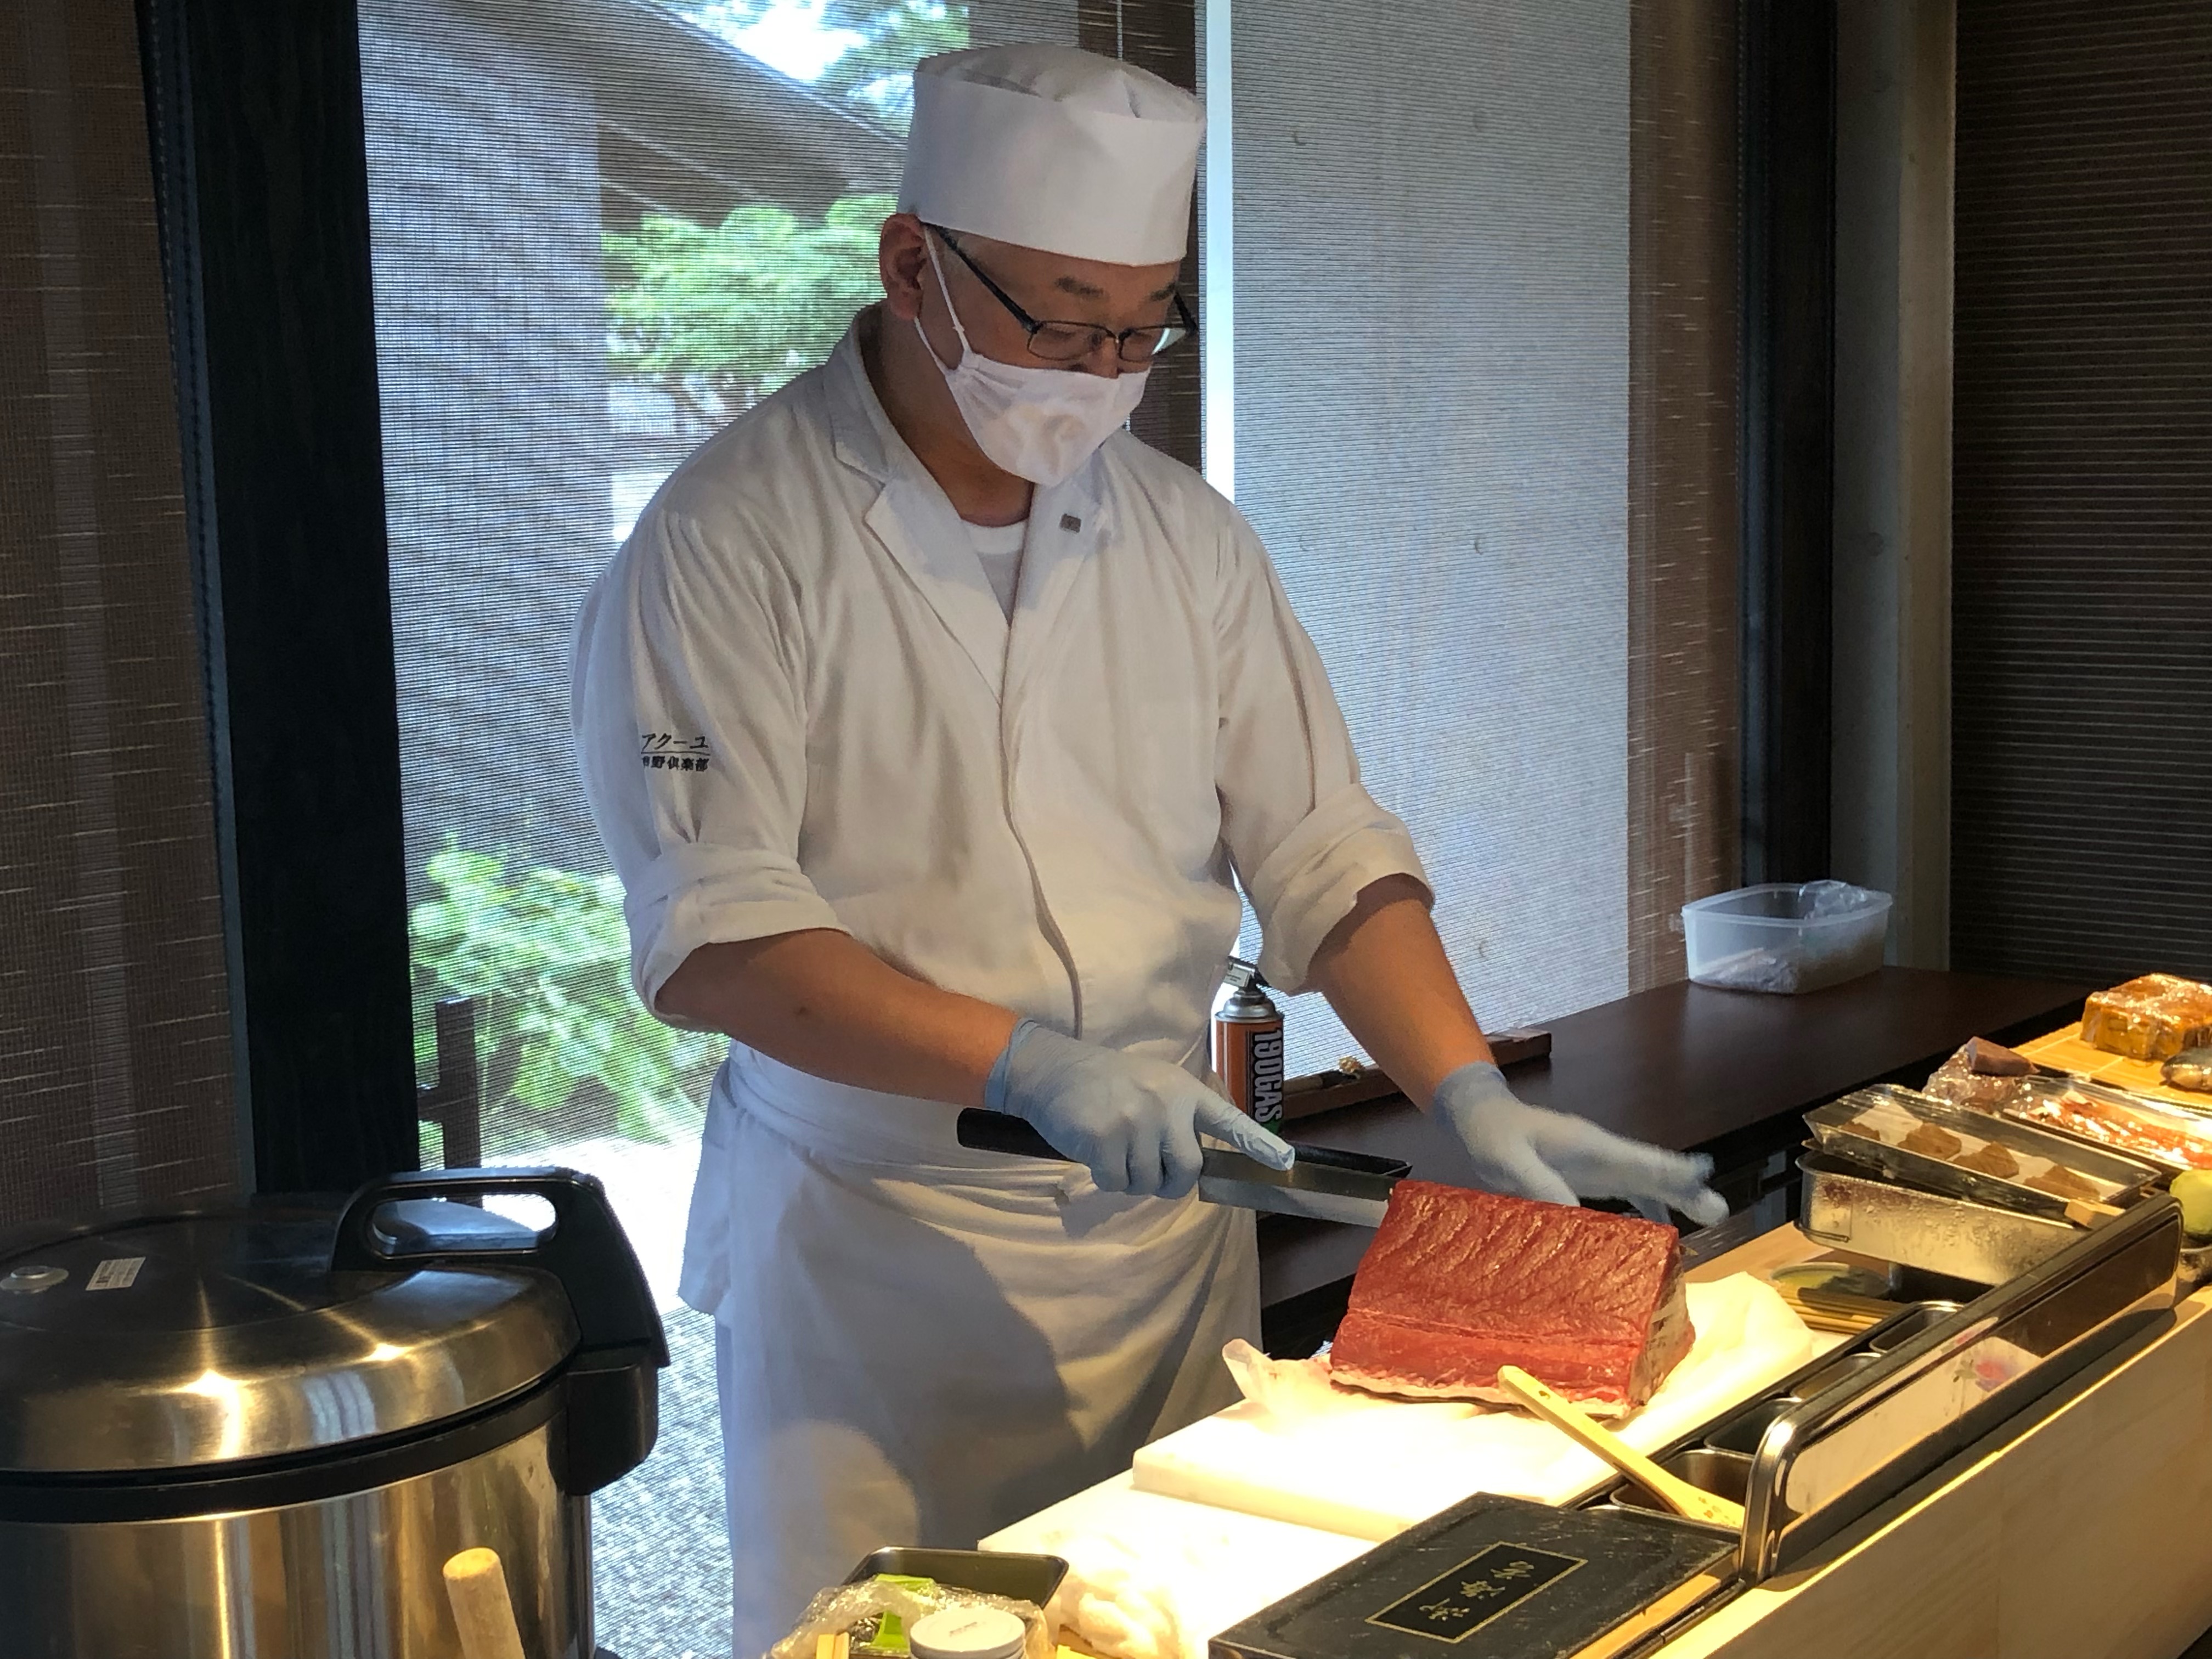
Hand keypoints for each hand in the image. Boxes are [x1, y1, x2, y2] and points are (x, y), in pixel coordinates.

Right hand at [989, 1021, 1295, 1198]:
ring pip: (1148, 1183)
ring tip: (1115, 1150)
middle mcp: (1165, 1105)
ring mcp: (1135, 1122)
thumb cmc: (1107, 1082)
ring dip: (1131, 1180)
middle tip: (1150, 1174)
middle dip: (1170, 1184)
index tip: (1285, 1161)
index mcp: (1183, 1091)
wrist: (1053, 1069)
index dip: (1258, 1144)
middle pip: (1187, 1170)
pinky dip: (1106, 1179)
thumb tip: (1190, 1166)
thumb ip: (1177, 1116)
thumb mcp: (1152, 1084)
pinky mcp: (1104, 1139)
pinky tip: (1095, 1153)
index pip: (1228, 1119)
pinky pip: (1117, 1184)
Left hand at [1433, 1062, 1727, 1225]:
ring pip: (1645, 1182)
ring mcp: (1597, 1165)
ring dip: (1674, 1199)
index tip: (1702, 1176)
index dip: (1667, 1167)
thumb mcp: (1508, 1159)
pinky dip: (1648, 1205)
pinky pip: (1626, 1191)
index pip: (1635, 1156)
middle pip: (1651, 1171)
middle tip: (1719, 1210)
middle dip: (1684, 1189)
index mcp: (1586, 1143)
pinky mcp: (1588, 1178)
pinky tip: (1664, 1226)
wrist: (1484, 1120)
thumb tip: (1574, 1214)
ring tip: (1709, 1219)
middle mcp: (1600, 1153)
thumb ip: (1537, 1182)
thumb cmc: (1495, 1135)